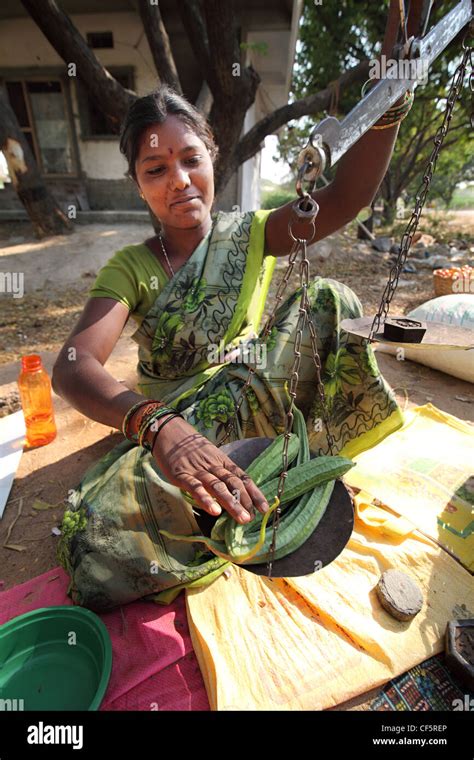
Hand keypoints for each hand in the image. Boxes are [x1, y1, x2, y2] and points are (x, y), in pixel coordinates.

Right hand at [150, 415, 269, 523]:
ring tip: (241, 518)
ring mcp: (198, 470)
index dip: (254, 493)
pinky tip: (214, 511)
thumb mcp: (210, 457)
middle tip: (253, 518)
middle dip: (245, 501)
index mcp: (222, 462)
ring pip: (218, 486)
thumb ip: (220, 473)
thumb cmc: (191, 449)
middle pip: (234, 483)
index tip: (265, 508)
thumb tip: (234, 493)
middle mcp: (214, 466)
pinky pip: (195, 487)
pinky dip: (205, 499)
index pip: (243, 477)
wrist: (169, 431)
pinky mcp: (182, 474)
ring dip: (232, 503)